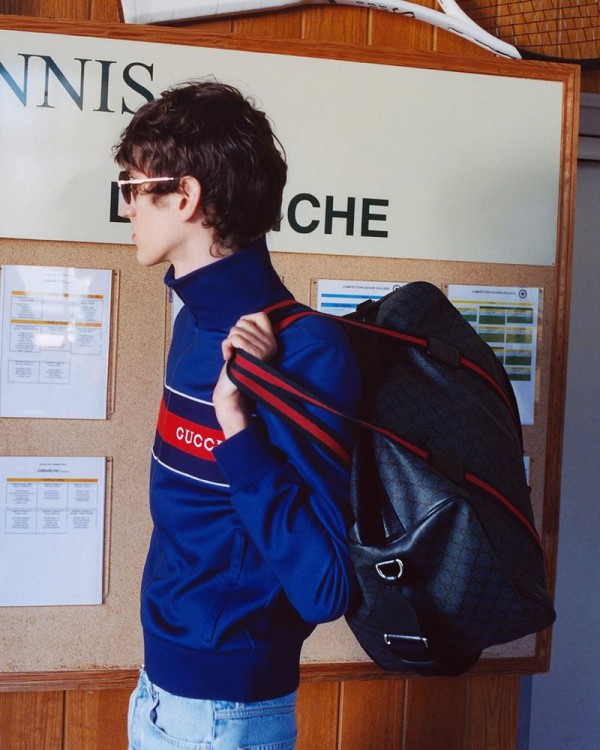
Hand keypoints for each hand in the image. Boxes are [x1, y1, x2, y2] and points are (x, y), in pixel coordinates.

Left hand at [213, 312, 276, 437]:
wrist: (232, 389)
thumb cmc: (236, 368)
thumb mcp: (246, 347)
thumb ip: (248, 333)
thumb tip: (242, 319)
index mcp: (271, 341)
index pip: (261, 315)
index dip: (246, 319)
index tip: (240, 335)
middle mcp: (270, 344)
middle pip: (243, 321)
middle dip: (233, 333)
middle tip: (234, 349)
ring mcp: (263, 349)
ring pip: (236, 329)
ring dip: (228, 341)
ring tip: (231, 354)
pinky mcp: (254, 353)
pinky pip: (235, 338)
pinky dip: (226, 346)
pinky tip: (228, 357)